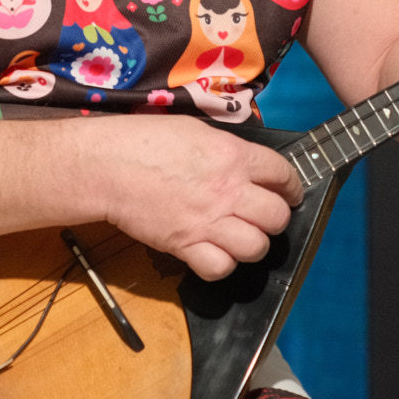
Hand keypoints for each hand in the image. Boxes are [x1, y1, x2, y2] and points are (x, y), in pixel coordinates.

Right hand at [91, 116, 302, 281]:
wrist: (108, 165)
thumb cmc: (145, 140)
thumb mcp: (195, 129)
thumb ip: (226, 148)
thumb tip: (243, 162)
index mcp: (233, 155)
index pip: (283, 174)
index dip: (291, 186)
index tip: (288, 193)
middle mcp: (228, 190)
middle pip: (277, 216)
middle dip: (275, 218)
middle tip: (263, 216)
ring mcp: (208, 221)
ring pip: (256, 247)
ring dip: (252, 244)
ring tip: (240, 237)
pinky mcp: (185, 245)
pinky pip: (220, 268)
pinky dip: (221, 264)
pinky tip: (213, 253)